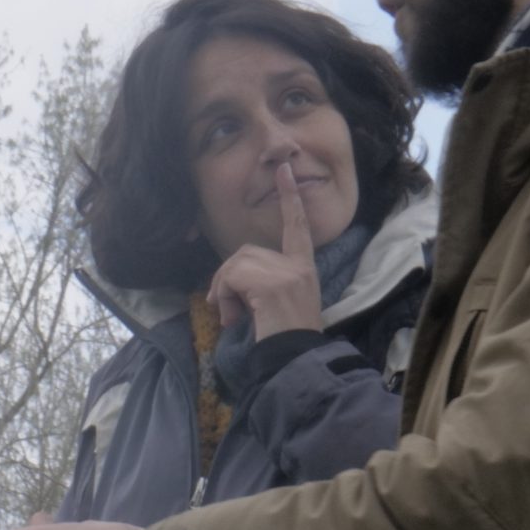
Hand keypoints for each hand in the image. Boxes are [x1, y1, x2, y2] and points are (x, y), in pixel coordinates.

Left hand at [207, 161, 324, 339]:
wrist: (294, 359)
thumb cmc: (285, 340)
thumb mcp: (277, 304)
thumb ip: (260, 283)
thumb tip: (225, 287)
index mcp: (304, 268)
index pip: (297, 227)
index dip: (290, 198)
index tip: (285, 170)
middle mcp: (298, 266)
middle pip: (246, 252)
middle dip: (228, 279)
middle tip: (228, 312)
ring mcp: (286, 273)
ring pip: (235, 264)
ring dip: (224, 291)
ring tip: (233, 318)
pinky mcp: (271, 283)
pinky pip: (231, 278)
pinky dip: (224, 298)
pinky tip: (235, 319)